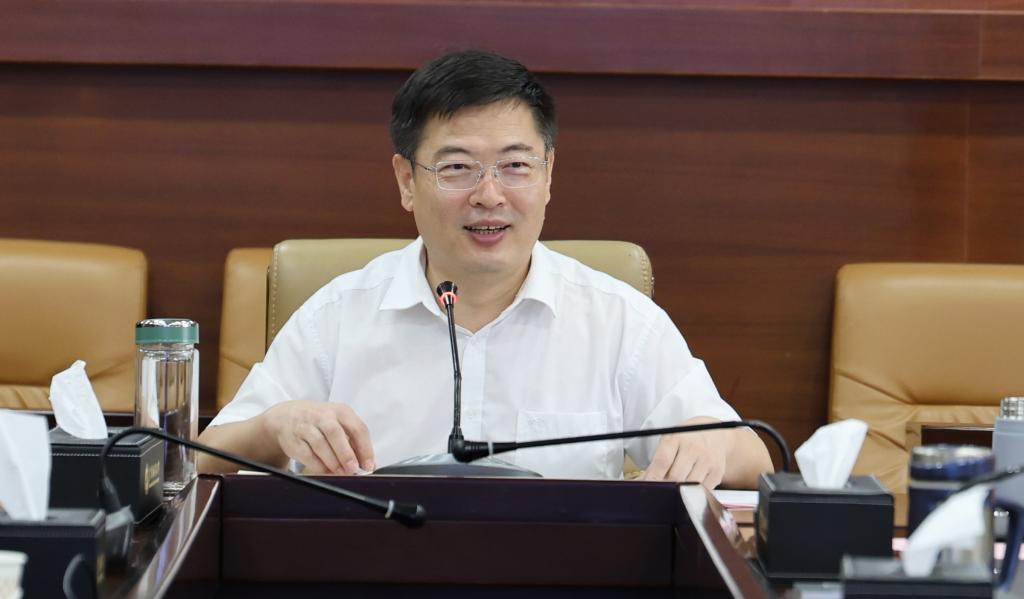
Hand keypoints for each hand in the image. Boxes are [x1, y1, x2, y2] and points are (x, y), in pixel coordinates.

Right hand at [260, 400, 374, 474]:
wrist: (287, 416)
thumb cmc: (320, 421)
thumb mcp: (339, 423)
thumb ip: (355, 442)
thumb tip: (369, 464)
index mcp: (341, 411)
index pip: (358, 428)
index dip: (365, 448)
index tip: (369, 465)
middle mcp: (323, 415)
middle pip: (336, 433)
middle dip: (346, 453)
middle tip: (353, 469)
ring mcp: (306, 426)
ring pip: (320, 444)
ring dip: (333, 461)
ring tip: (341, 472)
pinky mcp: (294, 439)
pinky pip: (307, 455)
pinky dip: (318, 465)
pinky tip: (326, 470)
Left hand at [638, 417, 731, 487]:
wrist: (714, 433)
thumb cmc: (685, 439)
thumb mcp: (669, 442)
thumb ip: (656, 462)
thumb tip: (639, 483)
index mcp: (677, 438)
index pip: (663, 461)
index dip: (652, 478)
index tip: (645, 488)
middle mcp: (694, 448)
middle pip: (676, 477)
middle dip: (664, 487)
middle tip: (657, 492)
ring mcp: (708, 460)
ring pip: (689, 486)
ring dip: (678, 492)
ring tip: (672, 490)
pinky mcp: (717, 472)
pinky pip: (701, 490)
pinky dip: (692, 493)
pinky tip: (688, 487)